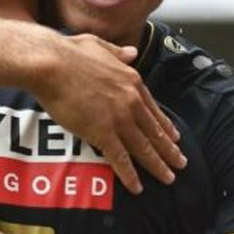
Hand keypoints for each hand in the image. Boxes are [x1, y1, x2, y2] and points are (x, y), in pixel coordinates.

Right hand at [31, 33, 185, 193]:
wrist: (52, 64)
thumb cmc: (69, 52)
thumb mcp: (99, 46)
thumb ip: (118, 52)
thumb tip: (131, 52)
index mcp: (131, 81)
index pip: (152, 108)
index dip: (164, 125)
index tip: (174, 136)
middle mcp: (131, 101)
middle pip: (154, 131)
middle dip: (169, 149)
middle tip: (181, 163)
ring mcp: (119, 118)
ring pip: (144, 148)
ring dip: (158, 165)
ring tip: (169, 178)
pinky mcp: (103, 133)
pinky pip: (120, 159)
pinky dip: (130, 175)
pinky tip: (138, 187)